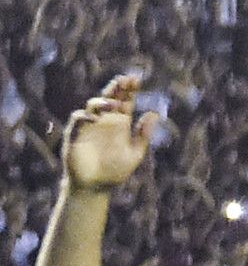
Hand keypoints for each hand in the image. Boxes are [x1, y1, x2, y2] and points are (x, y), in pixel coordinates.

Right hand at [61, 75, 156, 191]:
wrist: (95, 186)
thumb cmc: (115, 171)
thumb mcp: (135, 153)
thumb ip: (143, 135)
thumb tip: (155, 114)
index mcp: (120, 124)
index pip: (125, 102)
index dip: (129, 90)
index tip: (136, 79)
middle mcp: (105, 121)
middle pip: (110, 99)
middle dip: (116, 89)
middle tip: (125, 80)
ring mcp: (89, 126)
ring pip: (93, 106)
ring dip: (103, 102)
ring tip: (115, 104)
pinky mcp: (75, 134)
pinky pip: (78, 120)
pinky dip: (85, 117)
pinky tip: (94, 118)